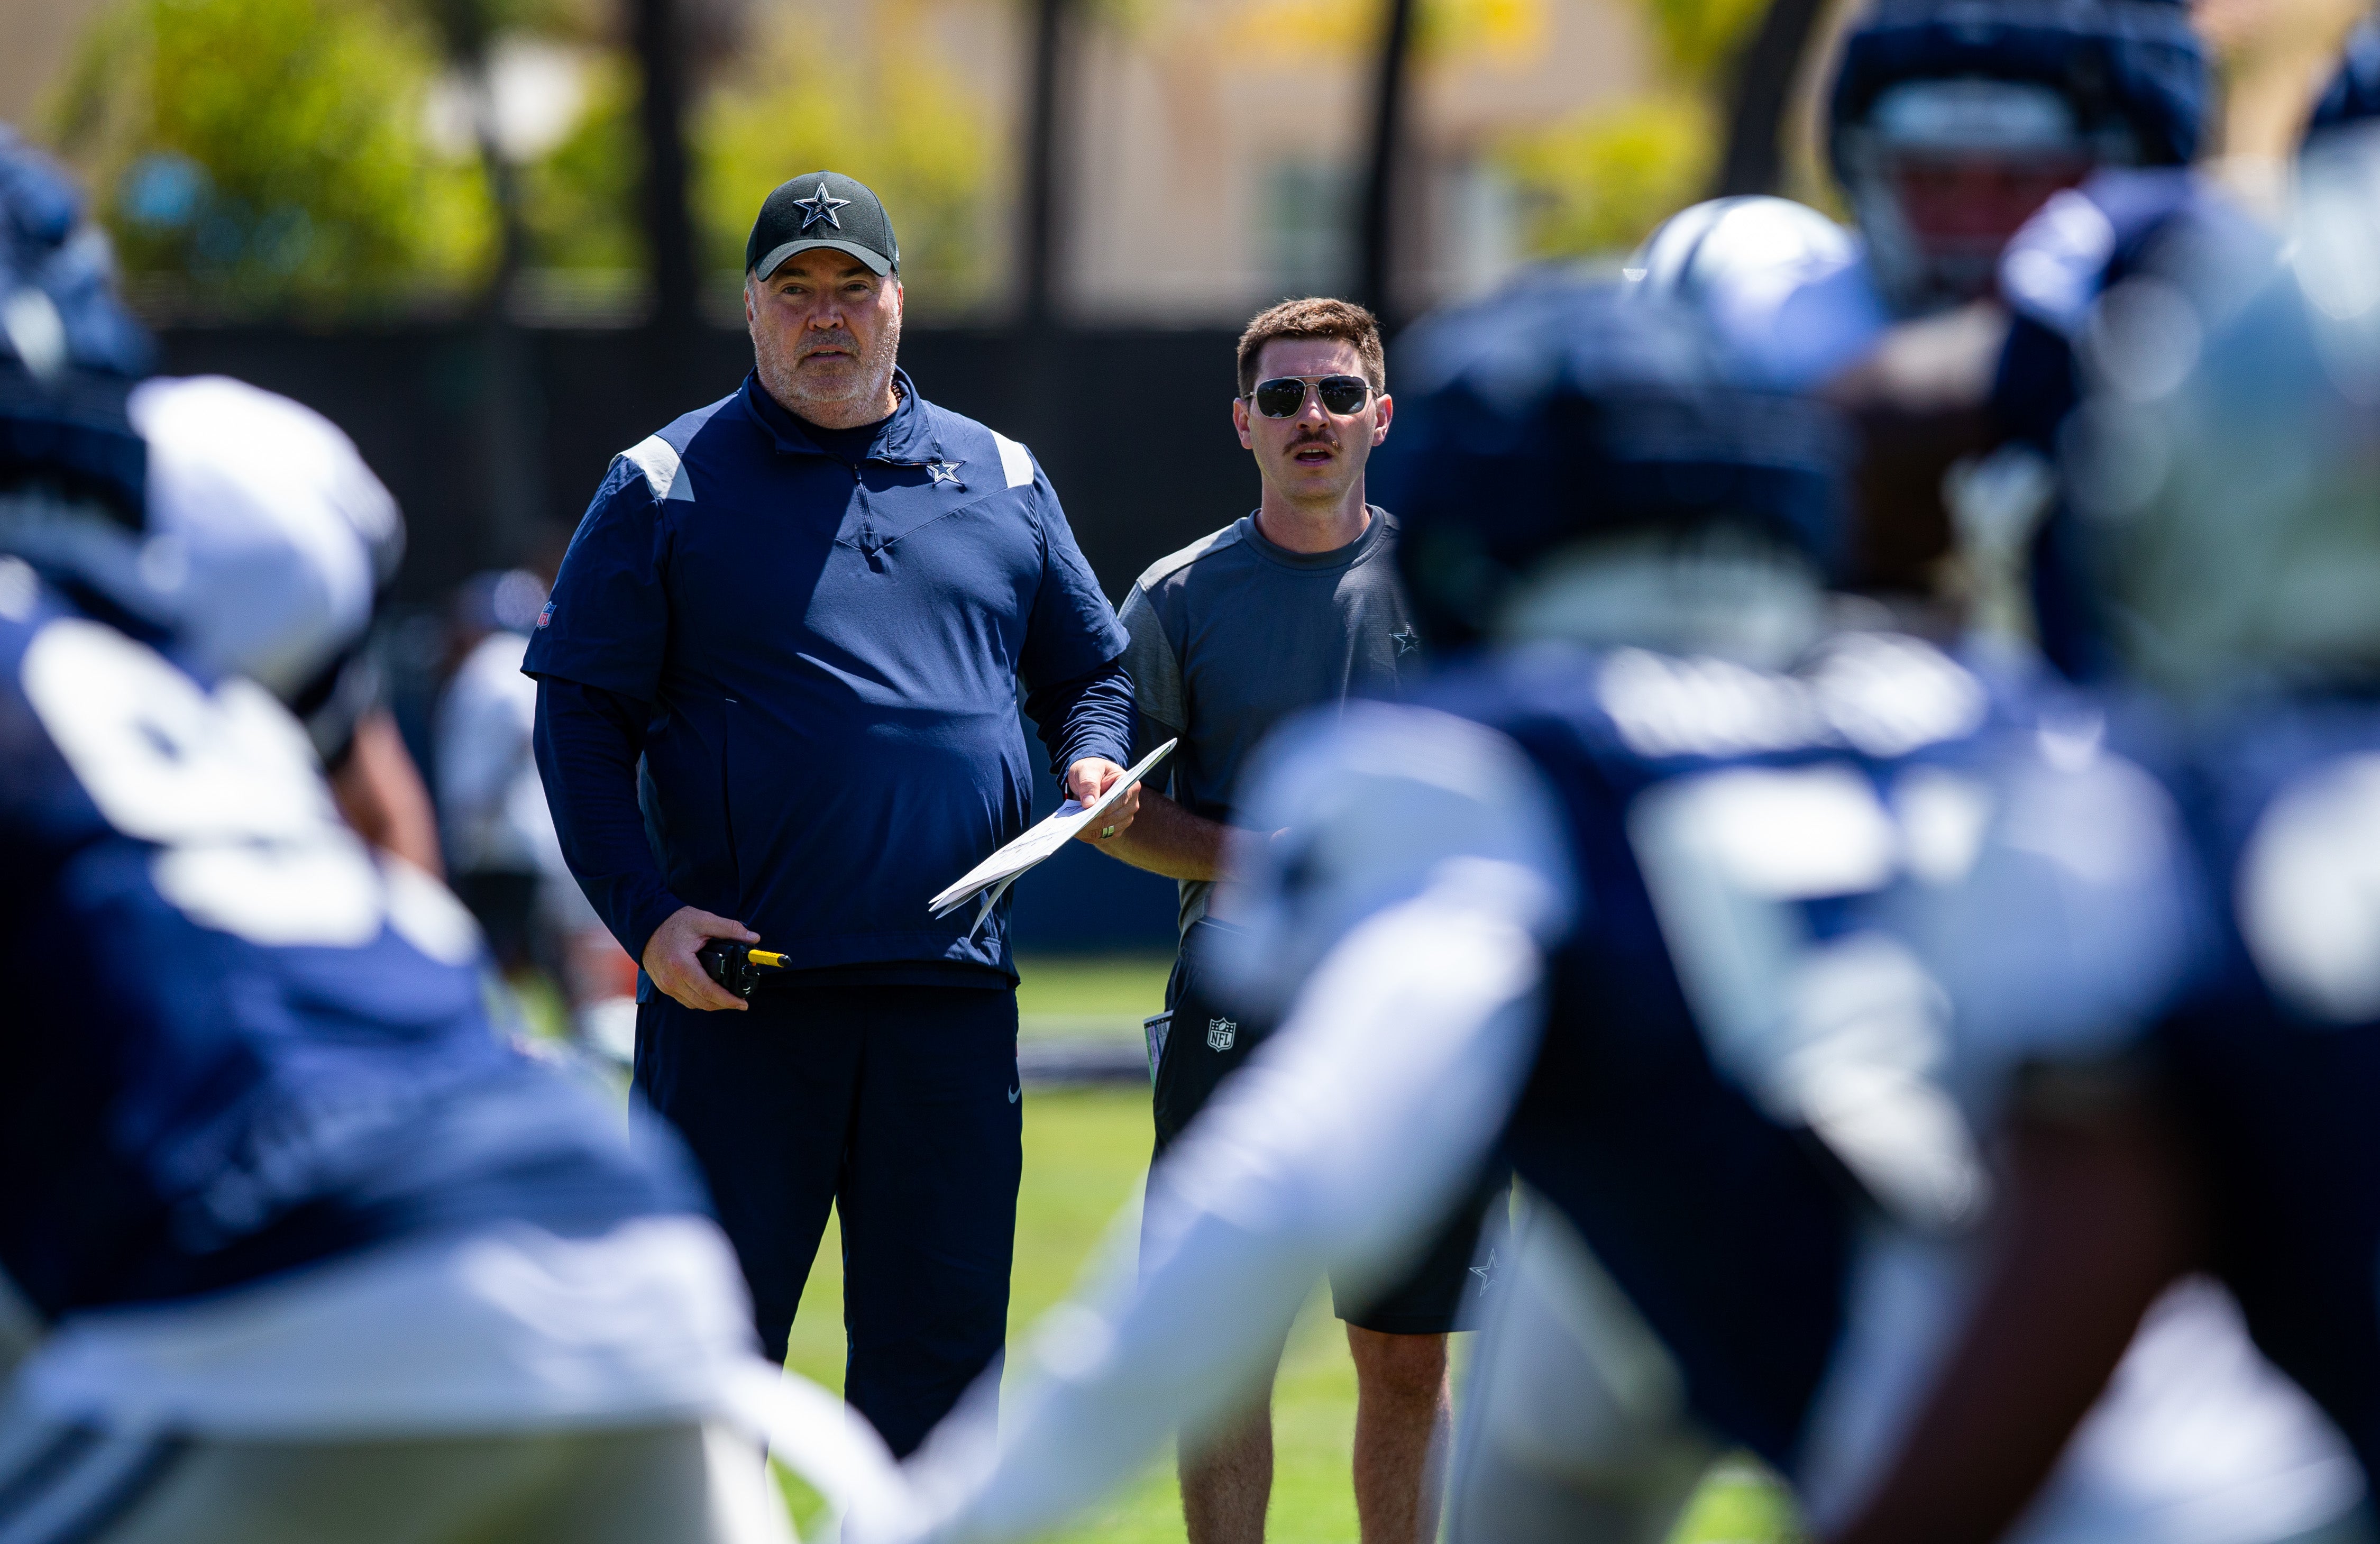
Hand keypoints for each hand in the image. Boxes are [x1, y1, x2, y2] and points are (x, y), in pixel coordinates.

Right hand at [642, 904, 759, 1011]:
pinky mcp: (664, 986)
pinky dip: (700, 1000)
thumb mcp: (703, 920)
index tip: (743, 1003)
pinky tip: (711, 994)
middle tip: (740, 1002)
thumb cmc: (674, 922)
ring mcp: (666, 985)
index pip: (709, 991)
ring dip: (713, 1004)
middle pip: (703, 1002)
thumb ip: (730, 929)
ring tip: (728, 998)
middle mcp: (672, 980)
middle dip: (724, 1004)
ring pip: (694, 1004)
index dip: (728, 1000)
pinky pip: (685, 1000)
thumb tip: (753, 938)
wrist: (646, 924)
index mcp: (682, 965)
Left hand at [1066, 757, 1139, 845]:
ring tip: (1073, 828)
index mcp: (1131, 787)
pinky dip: (1090, 836)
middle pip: (1112, 819)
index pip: (1117, 802)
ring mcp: (1125, 818)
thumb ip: (1088, 784)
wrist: (1090, 778)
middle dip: (1093, 822)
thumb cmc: (1091, 771)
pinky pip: (1103, 837)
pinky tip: (1078, 832)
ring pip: (1108, 830)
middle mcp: (1132, 805)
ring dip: (1090, 831)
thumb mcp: (1087, 770)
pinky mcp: (1116, 828)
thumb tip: (1089, 804)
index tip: (1085, 813)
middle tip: (1074, 824)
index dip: (1101, 809)